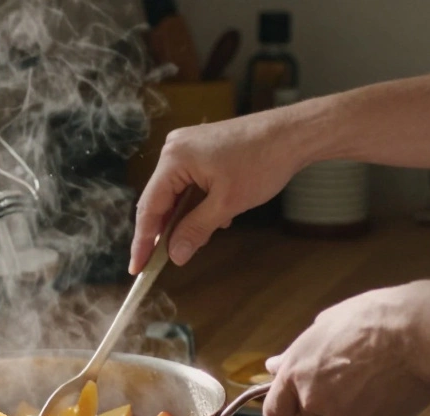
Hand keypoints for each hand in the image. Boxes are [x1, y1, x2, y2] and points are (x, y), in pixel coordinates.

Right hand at [130, 109, 313, 273]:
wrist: (293, 134)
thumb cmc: (262, 163)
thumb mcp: (227, 204)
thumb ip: (196, 230)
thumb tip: (175, 256)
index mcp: (174, 159)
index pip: (149, 207)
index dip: (143, 240)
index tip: (137, 267)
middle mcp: (174, 149)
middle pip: (160, 200)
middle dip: (168, 230)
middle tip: (169, 259)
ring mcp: (187, 146)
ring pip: (177, 193)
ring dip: (188, 217)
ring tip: (208, 233)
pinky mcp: (201, 148)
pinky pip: (189, 183)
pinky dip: (199, 203)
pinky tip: (219, 214)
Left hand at [262, 282, 429, 415]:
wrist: (419, 335)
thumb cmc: (373, 320)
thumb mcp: (325, 325)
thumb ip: (296, 354)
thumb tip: (274, 366)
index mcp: (297, 373)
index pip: (275, 414)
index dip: (285, 412)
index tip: (294, 407)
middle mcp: (315, 401)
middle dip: (323, 403)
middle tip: (348, 377)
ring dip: (352, 405)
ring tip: (375, 374)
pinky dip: (375, 409)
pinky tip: (389, 385)